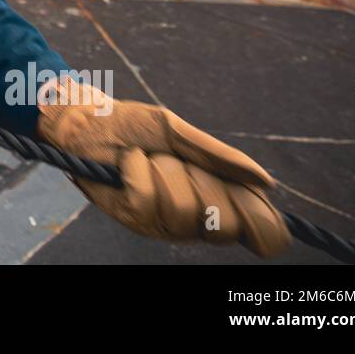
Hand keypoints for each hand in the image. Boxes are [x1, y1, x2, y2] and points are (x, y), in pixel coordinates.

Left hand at [36, 77, 289, 257]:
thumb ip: (219, 157)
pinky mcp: (133, 218)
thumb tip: (266, 183)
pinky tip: (129, 162)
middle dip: (206, 183)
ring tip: (150, 158)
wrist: (88, 120)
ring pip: (182, 209)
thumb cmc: (134, 125)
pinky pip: (147, 199)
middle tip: (182, 163)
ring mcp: (163, 224)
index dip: (265, 223)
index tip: (256, 199)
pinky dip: (137, 169)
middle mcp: (195, 220)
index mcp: (218, 200)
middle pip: (224, 225)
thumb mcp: (179, 133)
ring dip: (164, 170)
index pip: (261, 234)